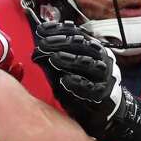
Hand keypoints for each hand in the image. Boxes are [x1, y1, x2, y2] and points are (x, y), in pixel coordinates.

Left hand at [32, 21, 130, 138]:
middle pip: (84, 46)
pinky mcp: (102, 94)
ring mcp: (103, 76)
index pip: (77, 34)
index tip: (42, 29)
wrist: (101, 110)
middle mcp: (100, 59)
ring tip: (54, 58)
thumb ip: (54, 57)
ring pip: (90, 64)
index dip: (60, 30)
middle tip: (44, 43)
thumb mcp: (66, 69)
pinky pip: (91, 87)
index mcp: (92, 50)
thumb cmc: (82, 85)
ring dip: (71, 59)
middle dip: (63, 42)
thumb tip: (37, 48)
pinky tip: (65, 80)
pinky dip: (77, 83)